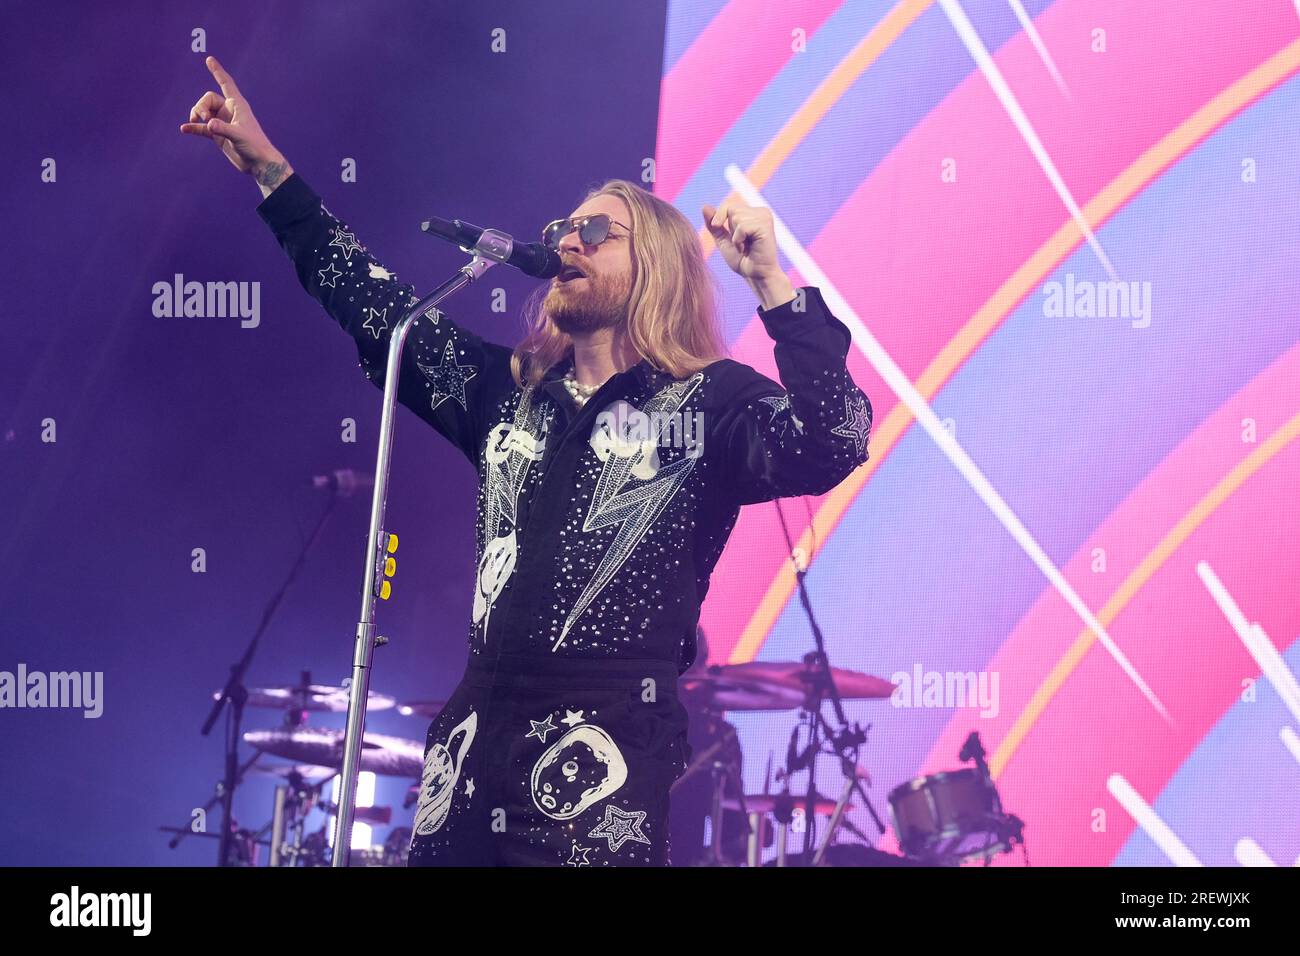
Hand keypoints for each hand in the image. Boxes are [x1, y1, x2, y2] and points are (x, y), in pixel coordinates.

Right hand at [179, 55, 291, 193]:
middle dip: (201, 106)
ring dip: (196, 115)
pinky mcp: (218, 134)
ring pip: (203, 112)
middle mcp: (229, 111)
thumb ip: (223, 129)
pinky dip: (193, 128)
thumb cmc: (254, 146)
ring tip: (194, 122)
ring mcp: (222, 122)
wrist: (258, 163)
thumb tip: (208, 125)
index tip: (210, 59)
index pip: (226, 83)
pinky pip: (202, 127)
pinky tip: (184, 129)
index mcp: (237, 105)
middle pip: (208, 99)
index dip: (218, 71)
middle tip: (202, 118)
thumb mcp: (239, 136)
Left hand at [701, 199, 793, 308]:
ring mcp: (765, 217)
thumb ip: (714, 225)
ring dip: (736, 236)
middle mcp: (761, 212)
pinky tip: (749, 247)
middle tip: (742, 243)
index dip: (720, 216)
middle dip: (730, 229)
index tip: (719, 228)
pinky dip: (740, 239)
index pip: (728, 205)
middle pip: (731, 208)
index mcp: (752, 213)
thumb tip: (704, 206)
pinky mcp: (765, 225)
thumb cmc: (742, 260)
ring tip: (746, 246)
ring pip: (736, 216)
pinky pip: (742, 226)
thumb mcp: (723, 240)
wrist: (755, 276)